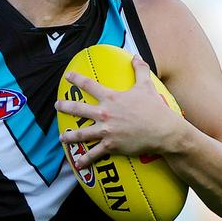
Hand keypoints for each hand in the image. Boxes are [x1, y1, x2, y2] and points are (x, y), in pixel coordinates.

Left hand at [56, 56, 184, 167]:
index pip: (89, 85)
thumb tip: (136, 56)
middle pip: (78, 109)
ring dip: (69, 136)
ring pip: (81, 134)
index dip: (76, 79)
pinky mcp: (110, 146)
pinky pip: (94, 154)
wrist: (164, 131)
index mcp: (111, 98)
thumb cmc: (155, 109)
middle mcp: (105, 114)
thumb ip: (140, 70)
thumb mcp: (147, 86)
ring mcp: (106, 131)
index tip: (67, 76)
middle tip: (57, 106)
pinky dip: (85, 160)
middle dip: (65, 106)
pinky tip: (78, 164)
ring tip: (62, 137)